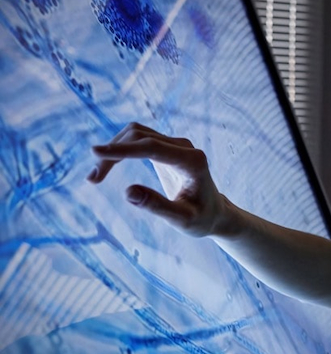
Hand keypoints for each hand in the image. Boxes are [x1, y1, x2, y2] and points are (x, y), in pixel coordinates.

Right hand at [88, 122, 229, 237]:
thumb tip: (128, 192)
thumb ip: (157, 206)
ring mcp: (175, 144)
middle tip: (93, 179)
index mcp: (192, 161)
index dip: (123, 149)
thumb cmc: (201, 218)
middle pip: (140, 137)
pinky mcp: (166, 147)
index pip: (152, 147)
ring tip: (95, 176)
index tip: (95, 151)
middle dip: (113, 153)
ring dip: (113, 149)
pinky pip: (138, 140)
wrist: (214, 212)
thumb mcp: (181, 219)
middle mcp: (184, 147)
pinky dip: (120, 149)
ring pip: (136, 134)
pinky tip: (105, 166)